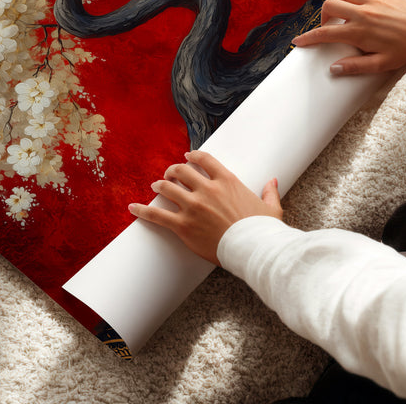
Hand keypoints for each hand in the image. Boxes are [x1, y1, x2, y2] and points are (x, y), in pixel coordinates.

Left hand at [128, 151, 281, 265]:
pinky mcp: (183, 225)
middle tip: (169, 174)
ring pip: (167, 188)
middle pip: (181, 171)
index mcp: (227, 181)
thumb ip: (269, 192)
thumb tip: (273, 181)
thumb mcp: (271, 208)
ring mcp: (193, 206)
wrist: (254, 249)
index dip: (193, 156)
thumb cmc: (263, 230)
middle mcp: (207, 189)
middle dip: (173, 170)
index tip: (187, 157)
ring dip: (160, 185)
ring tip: (156, 186)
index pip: (204, 160)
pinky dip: (143, 210)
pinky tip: (132, 207)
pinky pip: (157, 215)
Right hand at [292, 0, 405, 75]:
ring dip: (339, 3)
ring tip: (345, 14)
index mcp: (359, 31)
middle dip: (323, 17)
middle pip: (329, 7)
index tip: (298, 42)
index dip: (308, 38)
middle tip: (329, 27)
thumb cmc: (405, 49)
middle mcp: (362, 12)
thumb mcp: (381, 64)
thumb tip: (333, 68)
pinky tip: (362, 6)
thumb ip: (355, 66)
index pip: (325, 34)